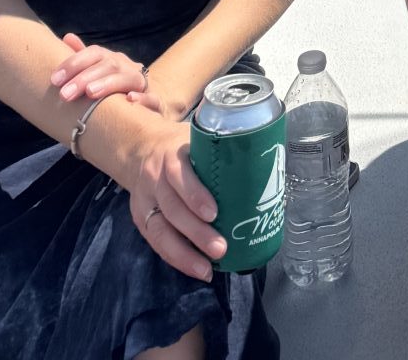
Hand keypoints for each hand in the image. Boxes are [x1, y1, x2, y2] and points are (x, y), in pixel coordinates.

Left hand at [51, 33, 151, 108]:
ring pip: (127, 78)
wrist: (149, 100)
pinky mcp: (155, 102)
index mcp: (112, 59)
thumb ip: (83, 56)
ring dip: (108, 84)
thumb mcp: (100, 70)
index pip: (94, 53)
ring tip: (90, 92)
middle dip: (84, 78)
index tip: (54, 79)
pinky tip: (130, 100)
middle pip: (107, 66)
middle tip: (64, 94)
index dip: (74, 63)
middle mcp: (127, 67)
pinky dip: (142, 99)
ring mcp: (142, 83)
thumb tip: (67, 37)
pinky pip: (152, 98)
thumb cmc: (115, 86)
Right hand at [116, 113, 225, 281]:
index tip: (214, 212)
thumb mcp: (197, 138)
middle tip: (221, 248)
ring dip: (184, 254)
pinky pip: (156, 242)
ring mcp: (145, 200)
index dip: (195, 194)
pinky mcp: (140, 219)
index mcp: (172, 154)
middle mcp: (155, 178)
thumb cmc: (182, 146)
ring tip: (207, 269)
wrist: (141, 148)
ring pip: (160, 230)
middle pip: (173, 208)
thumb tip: (266, 166)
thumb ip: (222, 151)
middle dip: (196, 232)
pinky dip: (175, 258)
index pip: (179, 175)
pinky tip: (196, 269)